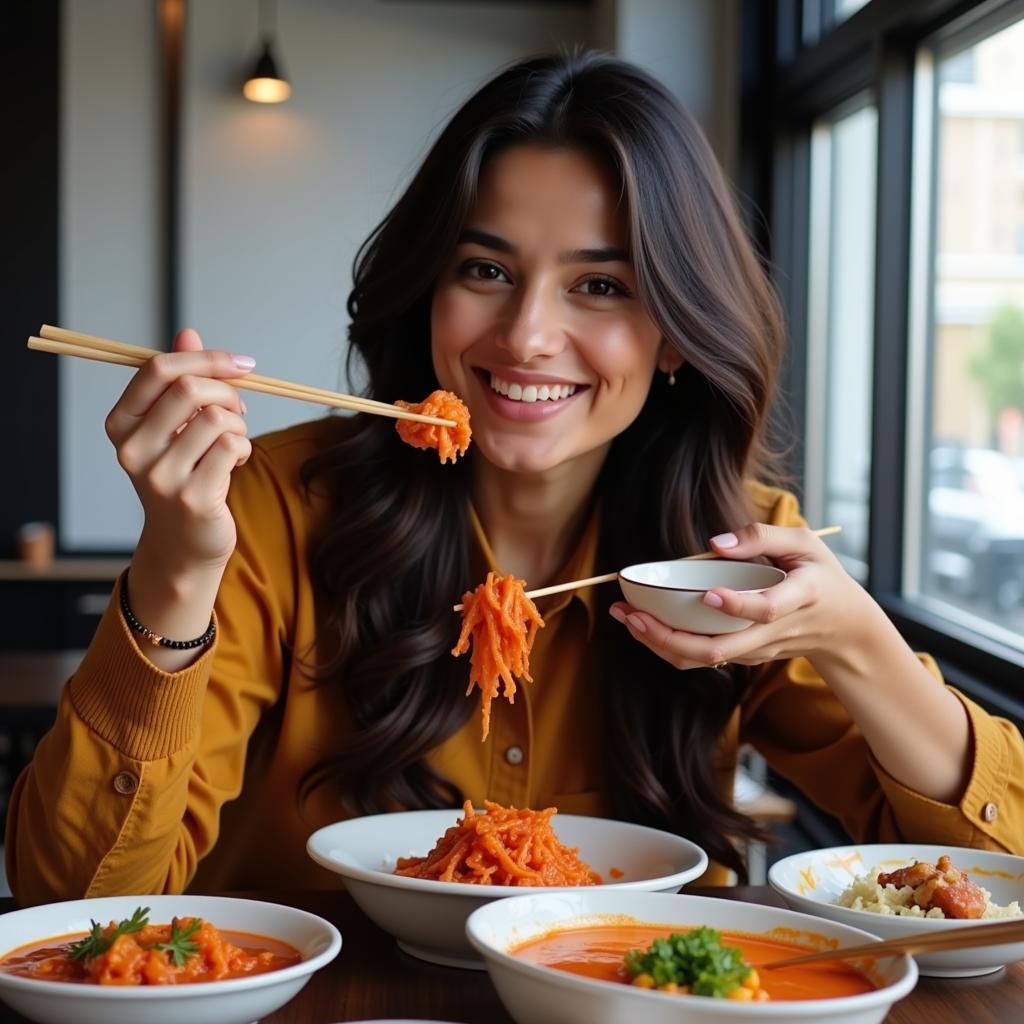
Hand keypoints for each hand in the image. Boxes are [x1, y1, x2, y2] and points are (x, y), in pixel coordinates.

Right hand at [104, 328, 254, 576]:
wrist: (184, 542)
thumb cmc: (183, 474)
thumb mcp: (175, 426)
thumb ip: (180, 381)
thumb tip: (188, 333)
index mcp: (121, 423)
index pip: (158, 369)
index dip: (206, 358)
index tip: (241, 364)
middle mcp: (133, 449)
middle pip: (190, 389)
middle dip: (228, 393)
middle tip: (239, 411)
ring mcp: (160, 477)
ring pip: (218, 418)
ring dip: (239, 425)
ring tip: (233, 443)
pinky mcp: (192, 498)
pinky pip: (233, 447)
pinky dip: (244, 449)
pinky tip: (234, 464)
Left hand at [609, 523, 874, 670]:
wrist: (845, 629)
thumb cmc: (822, 577)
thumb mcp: (805, 543)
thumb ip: (763, 535)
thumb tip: (715, 542)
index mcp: (799, 598)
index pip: (767, 608)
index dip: (738, 605)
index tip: (708, 594)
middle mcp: (774, 631)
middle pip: (721, 649)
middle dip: (671, 637)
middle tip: (634, 616)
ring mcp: (757, 649)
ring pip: (705, 659)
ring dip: (660, 642)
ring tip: (625, 617)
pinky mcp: (744, 657)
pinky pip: (703, 658)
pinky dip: (669, 645)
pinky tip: (641, 623)